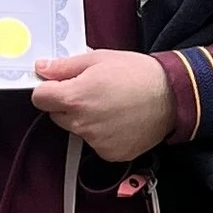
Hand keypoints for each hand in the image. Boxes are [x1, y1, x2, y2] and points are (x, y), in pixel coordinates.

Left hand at [30, 50, 174, 163]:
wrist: (172, 97)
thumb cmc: (140, 75)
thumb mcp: (99, 59)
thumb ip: (65, 67)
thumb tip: (43, 69)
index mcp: (75, 97)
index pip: (39, 98)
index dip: (48, 89)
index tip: (58, 85)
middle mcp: (82, 123)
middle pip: (56, 115)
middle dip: (67, 104)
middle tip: (92, 91)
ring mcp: (96, 141)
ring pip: (76, 129)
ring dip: (85, 119)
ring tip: (110, 104)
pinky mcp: (110, 153)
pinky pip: (95, 143)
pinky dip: (102, 133)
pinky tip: (118, 119)